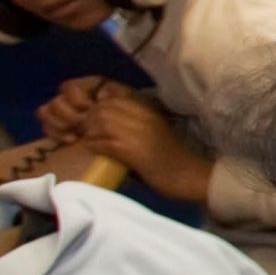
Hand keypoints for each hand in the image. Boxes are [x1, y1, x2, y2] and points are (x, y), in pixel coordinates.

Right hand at [37, 75, 112, 140]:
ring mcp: (59, 110)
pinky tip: (72, 140)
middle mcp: (65, 95)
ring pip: (44, 113)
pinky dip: (57, 135)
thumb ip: (112, 92)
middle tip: (82, 124)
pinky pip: (47, 128)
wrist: (119, 119)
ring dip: (58, 125)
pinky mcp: (56, 124)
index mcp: (79, 85)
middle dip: (68, 116)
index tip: (90, 109)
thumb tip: (101, 96)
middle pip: (55, 103)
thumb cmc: (119, 104)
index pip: (68, 88)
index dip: (77, 100)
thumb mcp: (120, 94)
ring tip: (75, 135)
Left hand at [53, 82, 213, 204]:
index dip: (97, 108)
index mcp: (148, 110)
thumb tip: (106, 124)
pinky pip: (103, 142)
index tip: (93, 122)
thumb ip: (134, 123)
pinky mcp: (131, 150)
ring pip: (101, 122)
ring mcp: (137, 133)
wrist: (188, 175)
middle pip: (103, 108)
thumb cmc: (172, 157)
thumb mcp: (154, 131)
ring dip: (90, 132)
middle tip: (86, 133)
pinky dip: (94, 146)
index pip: (113, 99)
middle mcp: (142, 117)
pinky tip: (94, 152)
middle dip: (89, 120)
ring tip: (90, 141)